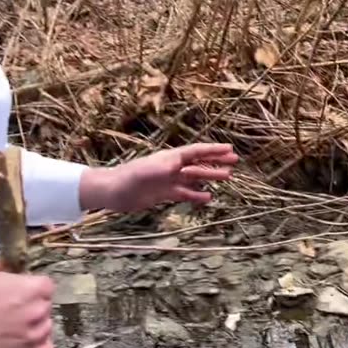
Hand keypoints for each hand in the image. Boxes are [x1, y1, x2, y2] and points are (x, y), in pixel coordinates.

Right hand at [0, 260, 54, 347]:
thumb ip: (5, 267)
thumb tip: (12, 269)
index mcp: (32, 287)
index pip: (46, 286)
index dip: (32, 290)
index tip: (19, 295)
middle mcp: (38, 310)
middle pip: (45, 307)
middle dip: (32, 308)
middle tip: (11, 314)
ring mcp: (35, 335)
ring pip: (46, 329)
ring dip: (34, 329)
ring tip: (13, 331)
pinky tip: (22, 346)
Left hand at [81, 143, 238, 211]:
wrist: (113, 192)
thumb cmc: (129, 178)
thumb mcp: (147, 172)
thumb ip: (163, 168)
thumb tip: (179, 165)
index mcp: (170, 158)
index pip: (196, 152)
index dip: (213, 150)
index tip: (229, 149)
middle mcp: (171, 167)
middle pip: (198, 163)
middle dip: (216, 161)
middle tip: (235, 162)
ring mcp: (168, 181)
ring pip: (194, 178)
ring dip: (210, 177)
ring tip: (227, 177)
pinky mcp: (163, 193)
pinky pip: (184, 193)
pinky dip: (196, 195)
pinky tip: (208, 198)